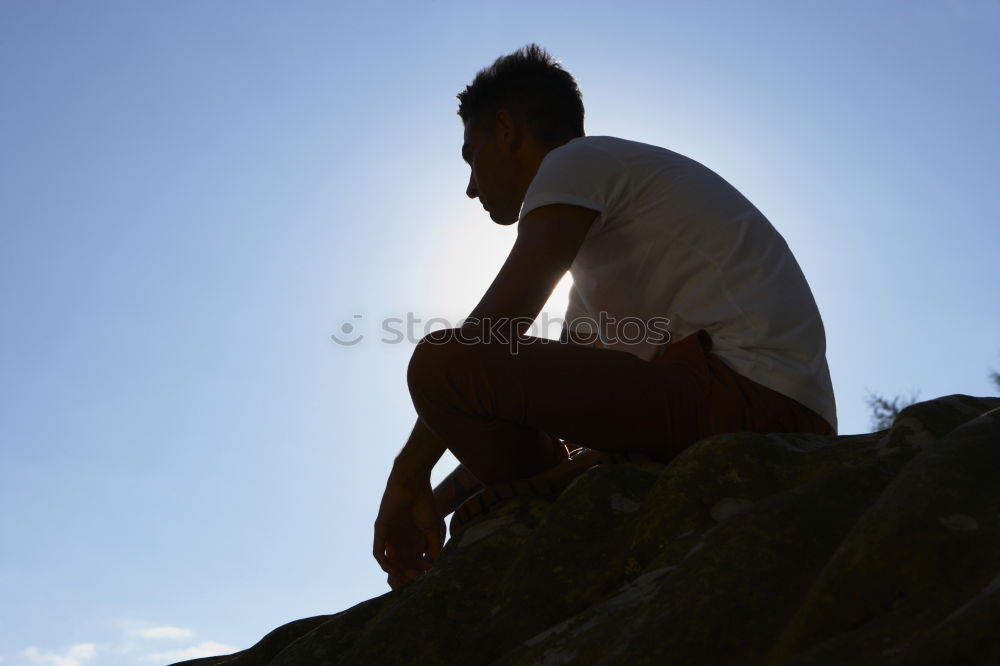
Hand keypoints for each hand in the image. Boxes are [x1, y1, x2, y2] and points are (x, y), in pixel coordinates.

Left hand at [373, 471, 445, 588]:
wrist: (412, 484)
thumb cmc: (425, 504)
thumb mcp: (433, 529)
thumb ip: (434, 547)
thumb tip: (435, 566)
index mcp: (413, 540)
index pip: (414, 562)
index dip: (419, 571)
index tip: (426, 578)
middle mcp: (400, 540)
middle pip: (402, 564)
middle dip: (408, 574)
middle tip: (415, 581)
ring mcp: (389, 536)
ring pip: (390, 561)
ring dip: (398, 571)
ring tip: (408, 576)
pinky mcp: (381, 531)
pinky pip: (378, 552)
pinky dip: (385, 562)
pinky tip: (393, 569)